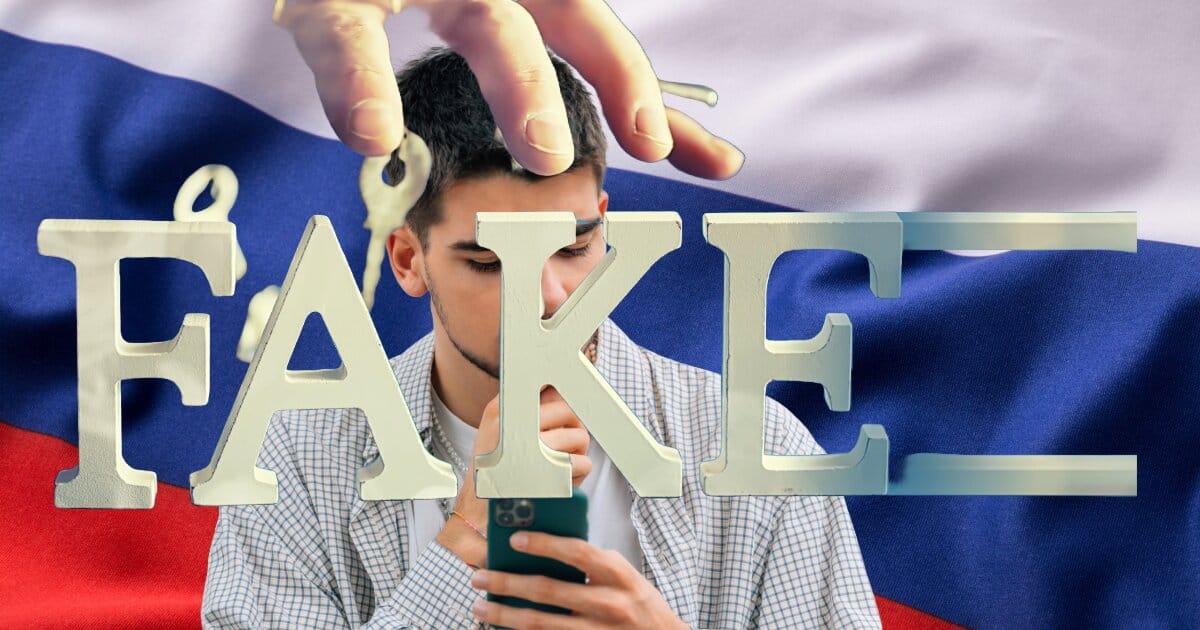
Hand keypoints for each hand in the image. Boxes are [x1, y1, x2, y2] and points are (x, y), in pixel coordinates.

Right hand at [273, 0, 742, 178]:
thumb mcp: (492, 26)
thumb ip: (583, 81)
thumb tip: (678, 151)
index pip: (594, 36)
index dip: (643, 93)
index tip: (696, 159)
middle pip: (566, 15)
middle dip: (617, 75)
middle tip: (646, 147)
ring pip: (487, 22)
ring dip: (522, 84)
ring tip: (548, 155)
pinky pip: (344, 31)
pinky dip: (357, 81)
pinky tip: (372, 134)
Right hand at [437, 387, 592, 565]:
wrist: (477, 516)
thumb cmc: (492, 472)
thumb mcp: (496, 431)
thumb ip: (526, 408)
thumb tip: (557, 390)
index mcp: (500, 410)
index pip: (547, 389)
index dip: (560, 404)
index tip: (559, 419)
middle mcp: (515, 424)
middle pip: (569, 410)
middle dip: (572, 429)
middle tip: (561, 446)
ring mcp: (533, 448)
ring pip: (581, 436)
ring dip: (577, 453)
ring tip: (558, 465)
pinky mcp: (550, 473)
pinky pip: (583, 463)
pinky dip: (577, 475)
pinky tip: (558, 482)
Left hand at [469, 531, 686, 628]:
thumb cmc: (638, 601)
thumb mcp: (623, 575)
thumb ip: (590, 563)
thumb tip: (539, 551)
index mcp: (619, 575)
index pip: (578, 553)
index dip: (545, 544)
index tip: (513, 539)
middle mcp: (609, 604)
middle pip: (549, 591)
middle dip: (507, 583)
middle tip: (479, 577)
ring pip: (540, 625)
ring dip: (504, 616)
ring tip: (480, 607)